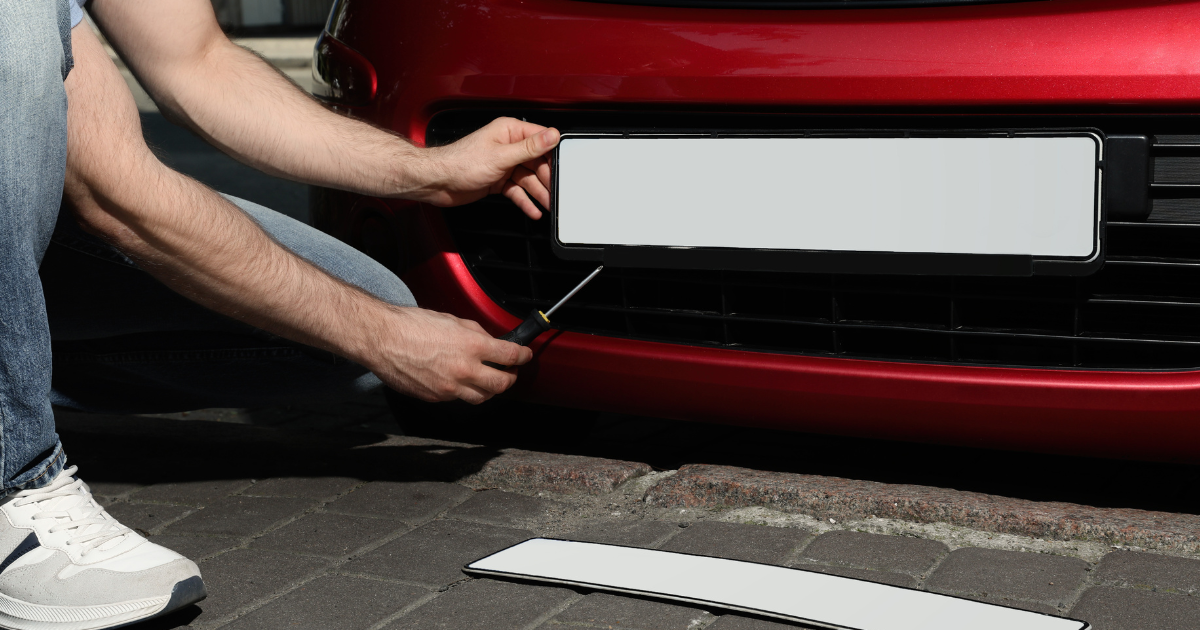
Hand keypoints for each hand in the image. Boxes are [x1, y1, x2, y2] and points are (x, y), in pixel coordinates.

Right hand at [368, 307, 533, 403]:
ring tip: (488, 379)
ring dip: (490, 389)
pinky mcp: (436, 397)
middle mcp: (464, 370)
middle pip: (502, 384)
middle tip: (510, 371)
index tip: (525, 355)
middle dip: (511, 378)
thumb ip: (475, 333)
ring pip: (482, 397)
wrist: (383, 340)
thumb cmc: (411, 325)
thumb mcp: (452, 320)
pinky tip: (460, 380)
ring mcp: (450, 388)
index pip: (510, 356)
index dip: (523, 356)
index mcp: (472, 346)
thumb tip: (489, 341)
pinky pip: (458, 398)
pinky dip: (464, 391)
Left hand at [408, 117, 559, 218]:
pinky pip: (517, 190)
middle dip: (547, 179)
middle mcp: (507, 146)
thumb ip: (529, 147)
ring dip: (538, 193)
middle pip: (536, 162)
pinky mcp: (498, 180)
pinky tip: (534, 210)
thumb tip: (552, 135)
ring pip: (528, 179)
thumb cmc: (461, 163)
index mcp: (509, 131)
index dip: (554, 153)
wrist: (438, 182)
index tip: (565, 167)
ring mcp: (503, 164)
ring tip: (550, 205)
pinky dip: (525, 200)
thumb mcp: (501, 156)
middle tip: (557, 193)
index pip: (540, 139)